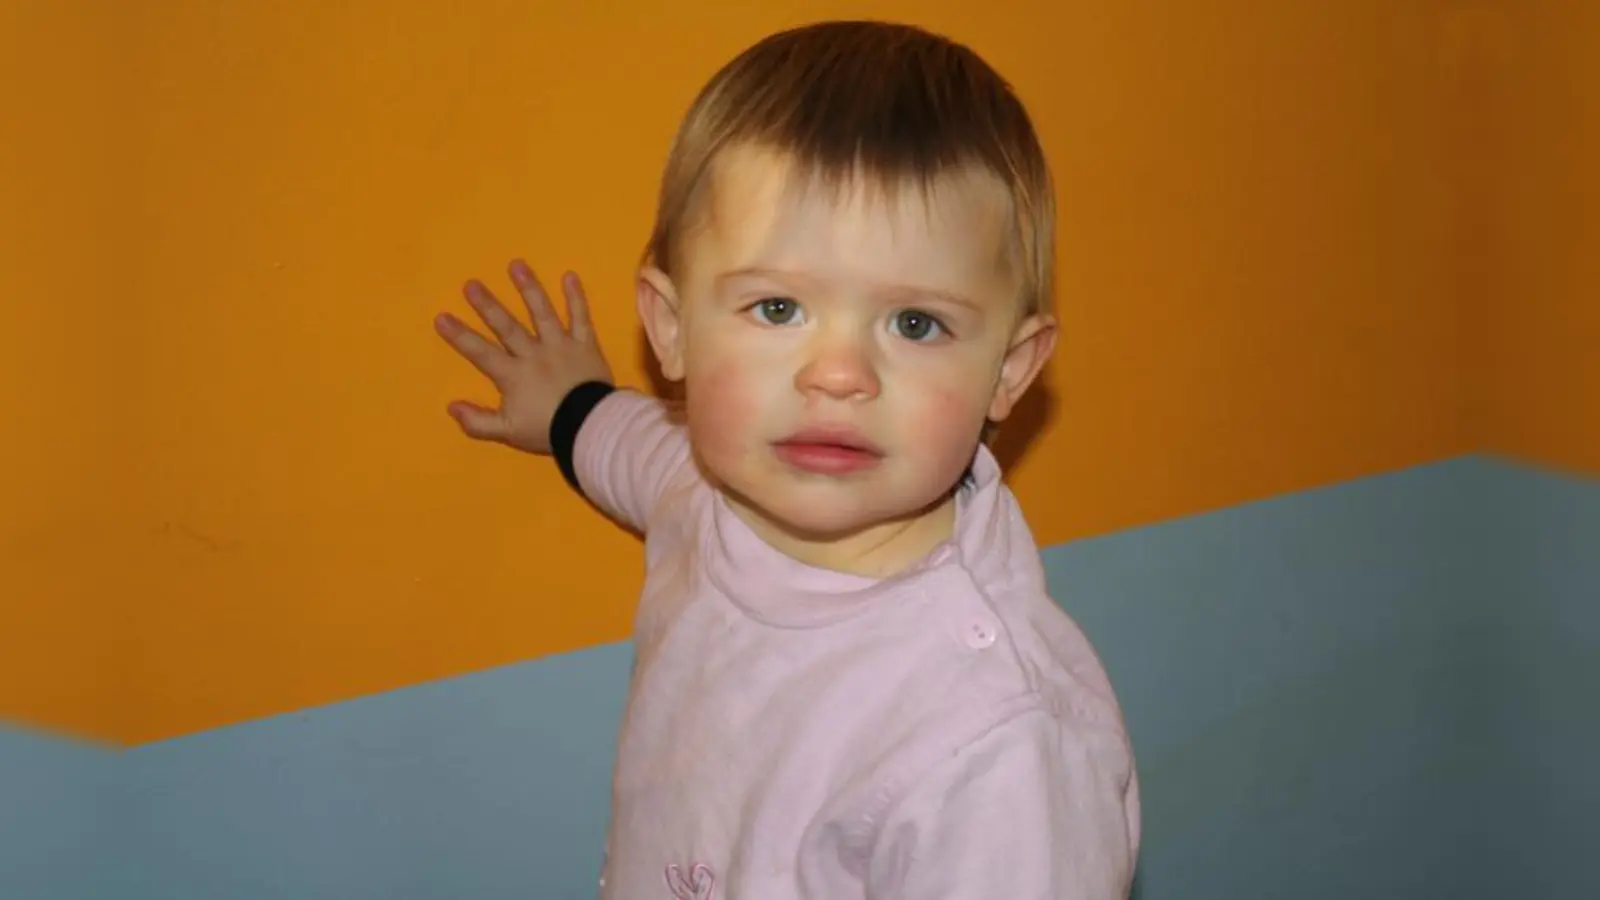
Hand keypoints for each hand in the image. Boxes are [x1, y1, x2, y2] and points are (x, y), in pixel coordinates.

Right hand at [435, 260, 613, 454]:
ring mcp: (560, 346)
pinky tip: (570, 276)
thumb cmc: (548, 429)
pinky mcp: (585, 345)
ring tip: (517, 265)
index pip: (480, 352)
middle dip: (488, 305)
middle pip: (507, 326)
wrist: (590, 426)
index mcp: (513, 374)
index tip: (442, 317)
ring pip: (542, 313)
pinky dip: (576, 297)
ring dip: (529, 288)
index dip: (460, 336)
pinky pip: (581, 318)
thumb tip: (451, 406)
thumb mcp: (508, 432)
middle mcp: (534, 354)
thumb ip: (478, 421)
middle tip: (472, 283)